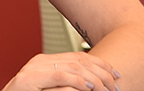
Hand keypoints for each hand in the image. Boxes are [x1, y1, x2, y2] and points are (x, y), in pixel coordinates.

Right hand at [2, 52, 120, 90]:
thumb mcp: (50, 89)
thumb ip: (66, 84)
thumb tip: (92, 84)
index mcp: (45, 62)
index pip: (79, 56)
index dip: (101, 64)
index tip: (116, 74)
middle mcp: (39, 62)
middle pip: (79, 60)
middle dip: (102, 73)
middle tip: (115, 85)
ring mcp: (32, 70)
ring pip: (72, 68)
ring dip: (94, 79)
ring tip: (106, 89)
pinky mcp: (27, 80)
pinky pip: (59, 78)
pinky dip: (76, 82)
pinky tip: (89, 88)